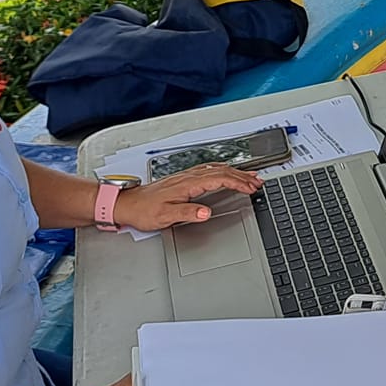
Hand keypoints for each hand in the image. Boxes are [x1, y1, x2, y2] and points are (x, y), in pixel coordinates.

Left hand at [114, 163, 261, 231]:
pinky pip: (208, 170)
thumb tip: (206, 212)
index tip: (251, 187)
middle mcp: (188, 177)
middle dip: (242, 176)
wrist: (127, 204)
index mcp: (187, 184)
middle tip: (258, 182)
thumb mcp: (165, 216)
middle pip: (221, 172)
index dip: (238, 182)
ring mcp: (186, 176)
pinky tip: (225, 172)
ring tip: (249, 176)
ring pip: (216, 169)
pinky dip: (222, 171)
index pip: (219, 179)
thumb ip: (187, 212)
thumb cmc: (144, 211)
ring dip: (234, 172)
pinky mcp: (183, 179)